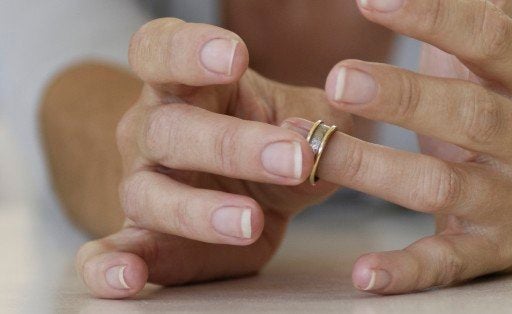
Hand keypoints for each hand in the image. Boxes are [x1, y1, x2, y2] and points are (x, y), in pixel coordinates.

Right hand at [75, 18, 350, 298]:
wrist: (251, 192)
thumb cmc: (275, 142)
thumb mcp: (308, 122)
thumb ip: (321, 127)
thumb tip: (311, 141)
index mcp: (186, 83)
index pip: (164, 50)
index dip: (191, 50)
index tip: (235, 56)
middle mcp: (153, 129)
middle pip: (170, 128)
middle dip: (231, 144)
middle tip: (294, 159)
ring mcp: (141, 183)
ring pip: (149, 193)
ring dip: (199, 211)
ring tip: (250, 221)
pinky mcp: (140, 236)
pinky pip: (103, 252)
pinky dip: (108, 266)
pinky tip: (129, 278)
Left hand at [308, 0, 511, 292]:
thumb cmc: (498, 110)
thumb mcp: (492, 62)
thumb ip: (472, 13)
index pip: (489, 41)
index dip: (433, 17)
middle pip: (469, 117)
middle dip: (402, 97)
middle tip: (337, 81)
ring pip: (441, 187)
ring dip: (372, 169)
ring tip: (309, 149)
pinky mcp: (492, 250)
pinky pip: (445, 263)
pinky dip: (403, 270)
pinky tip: (361, 273)